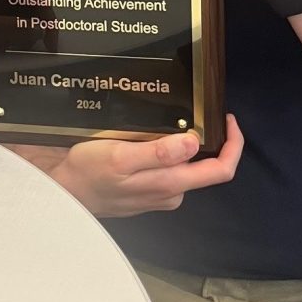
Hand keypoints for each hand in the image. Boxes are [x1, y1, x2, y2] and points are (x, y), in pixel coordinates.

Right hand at [46, 116, 242, 216]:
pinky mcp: (150, 191)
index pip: (220, 171)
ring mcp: (161, 194)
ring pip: (187, 166)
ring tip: (173, 115)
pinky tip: (154, 133)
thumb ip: (157, 153)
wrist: (68, 192)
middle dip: (210, 138)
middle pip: (207, 167)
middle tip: (200, 108)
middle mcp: (172, 192)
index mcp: (170, 184)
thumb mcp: (120, 156)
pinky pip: (171, 169)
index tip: (227, 118)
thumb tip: (194, 143)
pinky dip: (171, 150)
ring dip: (187, 143)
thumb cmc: (90, 171)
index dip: (233, 145)